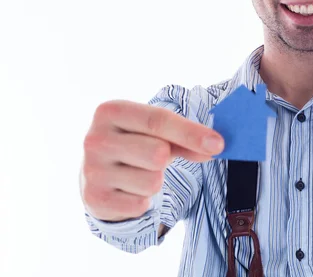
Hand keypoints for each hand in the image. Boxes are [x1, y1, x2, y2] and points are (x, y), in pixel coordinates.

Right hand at [81, 100, 223, 221]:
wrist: (96, 173)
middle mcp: (94, 139)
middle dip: (167, 158)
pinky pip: (141, 204)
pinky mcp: (95, 200)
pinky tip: (129, 189)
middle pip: (157, 153)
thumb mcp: (154, 131)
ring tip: (139, 173)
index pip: (158, 120)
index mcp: (110, 111)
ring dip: (155, 180)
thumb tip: (215, 146)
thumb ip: (184, 137)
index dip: (191, 133)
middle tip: (156, 157)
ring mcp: (91, 171)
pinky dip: (144, 199)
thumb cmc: (135, 143)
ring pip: (152, 181)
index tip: (218, 144)